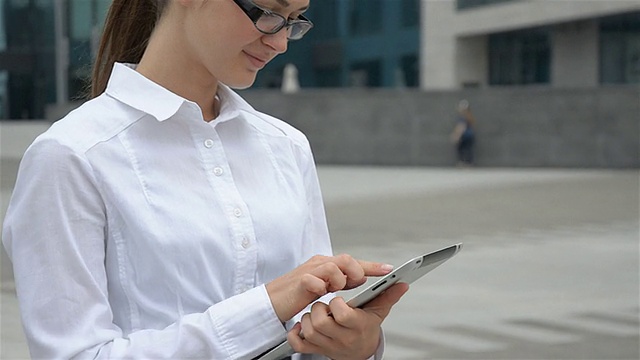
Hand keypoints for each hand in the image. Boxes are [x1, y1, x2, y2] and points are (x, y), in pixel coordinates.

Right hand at [266, 254, 393, 321]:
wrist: (273, 299)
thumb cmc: (298, 293)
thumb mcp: (325, 286)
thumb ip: (341, 281)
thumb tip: (360, 279)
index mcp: (327, 264)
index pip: (353, 261)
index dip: (371, 266)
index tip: (389, 270)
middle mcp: (320, 263)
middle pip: (346, 259)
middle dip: (356, 272)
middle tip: (354, 284)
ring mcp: (309, 270)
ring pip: (333, 266)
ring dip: (339, 280)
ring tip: (333, 290)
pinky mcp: (298, 281)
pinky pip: (313, 279)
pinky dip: (320, 287)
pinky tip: (320, 294)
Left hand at [287, 283, 408, 358]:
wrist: (360, 353)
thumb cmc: (366, 329)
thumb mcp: (377, 312)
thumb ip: (387, 296)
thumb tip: (401, 284)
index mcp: (357, 327)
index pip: (342, 314)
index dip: (337, 304)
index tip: (338, 299)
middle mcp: (342, 338)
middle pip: (321, 322)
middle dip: (319, 308)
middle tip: (324, 305)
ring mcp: (327, 345)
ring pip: (309, 330)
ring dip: (308, 318)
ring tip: (316, 313)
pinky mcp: (316, 350)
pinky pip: (299, 344)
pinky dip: (296, 335)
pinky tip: (302, 326)